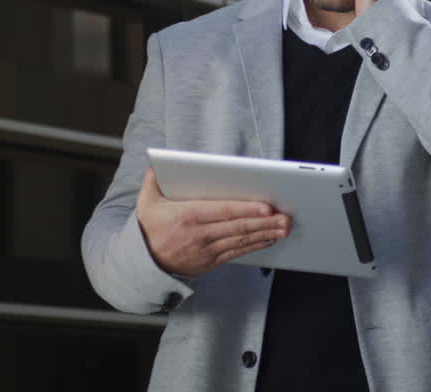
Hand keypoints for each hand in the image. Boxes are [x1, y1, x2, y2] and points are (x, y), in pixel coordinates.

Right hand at [136, 167, 290, 277]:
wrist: (144, 265)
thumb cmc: (149, 230)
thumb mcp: (146, 203)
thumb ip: (153, 182)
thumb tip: (157, 165)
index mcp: (187, 216)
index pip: (223, 211)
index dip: (246, 210)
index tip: (266, 207)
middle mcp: (199, 234)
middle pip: (238, 227)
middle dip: (264, 222)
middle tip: (285, 218)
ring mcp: (207, 249)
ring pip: (241, 241)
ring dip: (265, 234)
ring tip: (284, 228)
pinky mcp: (211, 261)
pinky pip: (237, 253)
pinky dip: (254, 246)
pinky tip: (269, 239)